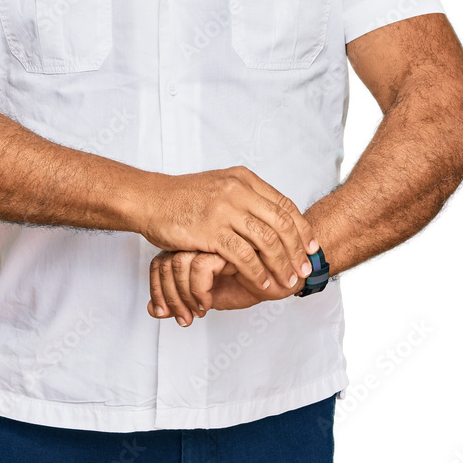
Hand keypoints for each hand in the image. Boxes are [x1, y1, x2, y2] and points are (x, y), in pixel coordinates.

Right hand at [139, 166, 317, 297]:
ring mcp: (225, 209)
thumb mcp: (219, 186)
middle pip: (281, 223)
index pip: (284, 205)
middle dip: (297, 250)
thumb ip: (244, 197)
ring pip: (267, 241)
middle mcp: (238, 190)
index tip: (312, 247)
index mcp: (243, 179)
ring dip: (282, 265)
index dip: (302, 228)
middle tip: (305, 269)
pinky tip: (263, 284)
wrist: (150, 199)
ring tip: (288, 282)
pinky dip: (258, 273)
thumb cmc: (182, 197)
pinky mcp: (211, 230)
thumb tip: (271, 213)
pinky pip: (244, 256)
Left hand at [147, 249, 304, 325]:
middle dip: (167, 296)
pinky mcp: (227, 243)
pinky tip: (208, 304)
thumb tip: (153, 311)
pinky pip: (199, 268)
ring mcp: (213, 236)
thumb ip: (184, 298)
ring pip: (177, 264)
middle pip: (163, 263)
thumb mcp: (213, 295)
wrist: (286, 276)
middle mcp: (199, 237)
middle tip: (182, 318)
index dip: (158, 290)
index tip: (164, 312)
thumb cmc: (252, 283)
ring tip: (196, 313)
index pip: (159, 264)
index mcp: (193, 245)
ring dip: (182, 297)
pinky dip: (199, 292)